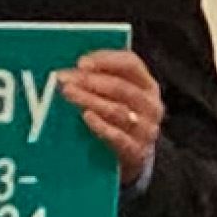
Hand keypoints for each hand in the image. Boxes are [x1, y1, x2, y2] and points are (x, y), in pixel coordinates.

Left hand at [58, 49, 161, 183]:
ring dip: (90, 100)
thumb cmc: (118, 118)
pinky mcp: (137, 151)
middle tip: (65, 79)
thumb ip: (99, 79)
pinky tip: (86, 116)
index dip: (105, 60)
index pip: (131, 64)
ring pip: (118, 110)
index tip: (81, 62)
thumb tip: (68, 72)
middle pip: (121, 87)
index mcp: (147, 85)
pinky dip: (101, 125)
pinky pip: (119, 137)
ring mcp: (146, 129)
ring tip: (68, 93)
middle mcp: (151, 105)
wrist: (133, 155)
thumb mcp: (116, 96)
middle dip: (90, 81)